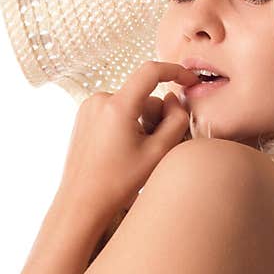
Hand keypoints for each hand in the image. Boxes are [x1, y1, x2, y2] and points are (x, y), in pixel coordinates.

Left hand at [57, 60, 198, 218]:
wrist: (82, 202)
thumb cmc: (118, 183)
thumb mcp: (158, 153)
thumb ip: (176, 120)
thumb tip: (174, 99)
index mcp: (117, 106)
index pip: (151, 71)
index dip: (176, 71)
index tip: (191, 81)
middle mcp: (100, 100)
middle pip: (143, 95)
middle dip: (156, 115)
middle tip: (157, 146)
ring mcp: (89, 107)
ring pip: (130, 104)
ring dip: (141, 121)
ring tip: (136, 153)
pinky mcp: (84, 116)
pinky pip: (115, 111)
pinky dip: (126, 124)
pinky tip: (122, 150)